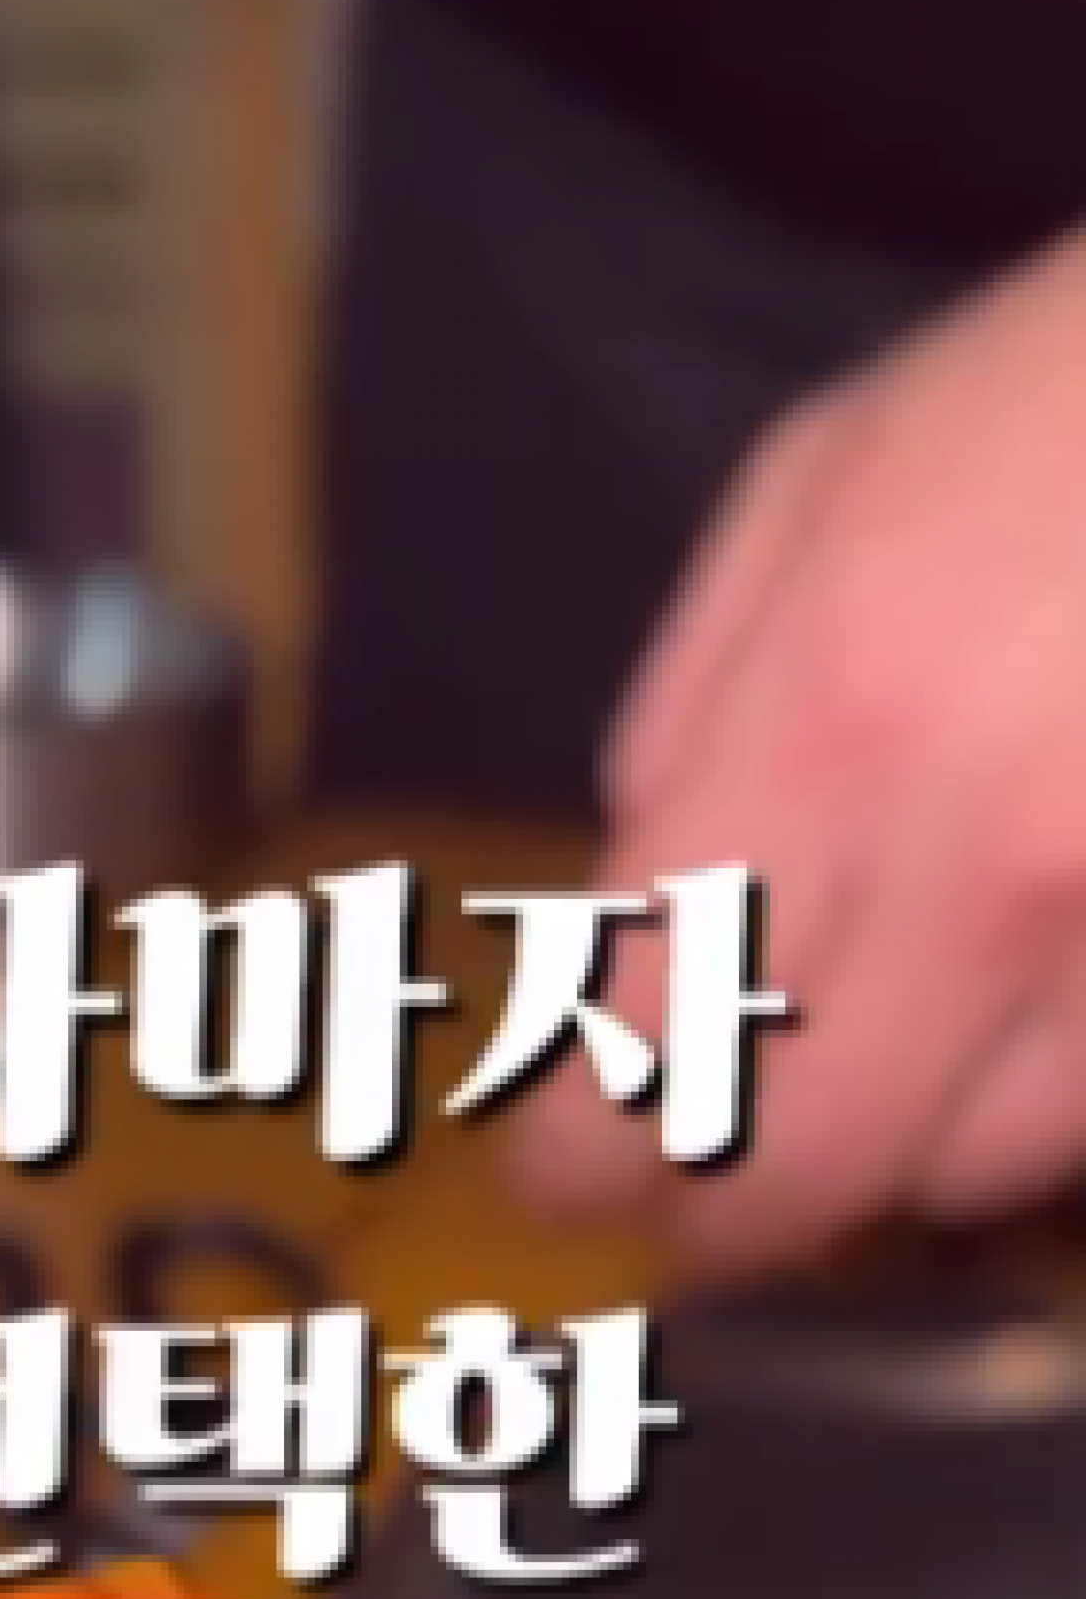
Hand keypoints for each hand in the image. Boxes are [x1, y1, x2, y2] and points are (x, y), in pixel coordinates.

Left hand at [513, 229, 1085, 1276]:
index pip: (647, 1029)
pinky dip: (1043, 1096)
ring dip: (904, 1140)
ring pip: (969, 1172)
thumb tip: (629, 920)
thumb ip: (693, 709)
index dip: (582, 1149)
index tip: (563, 1177)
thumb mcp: (818, 481)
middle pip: (802, 1164)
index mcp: (836, 725)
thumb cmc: (1070, 386)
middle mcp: (989, 867)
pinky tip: (1030, 1001)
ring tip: (896, 1056)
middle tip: (697, 1207)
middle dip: (724, 1213)